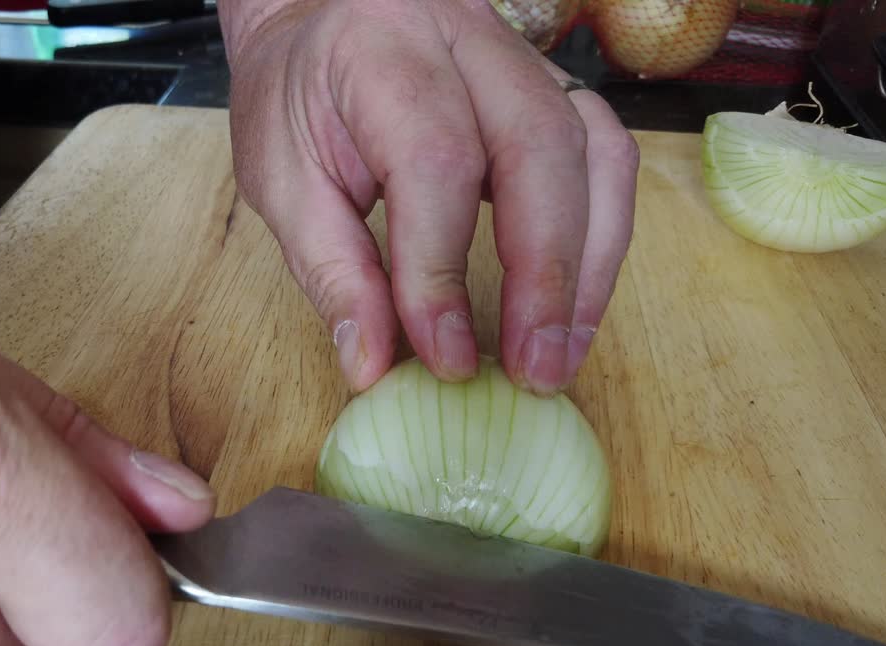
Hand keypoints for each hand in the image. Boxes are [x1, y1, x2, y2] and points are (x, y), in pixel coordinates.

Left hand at [221, 0, 638, 394]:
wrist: (318, 21)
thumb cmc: (293, 99)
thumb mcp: (280, 181)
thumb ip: (329, 271)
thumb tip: (372, 364)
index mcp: (380, 50)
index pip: (434, 162)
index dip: (443, 271)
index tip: (444, 358)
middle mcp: (465, 37)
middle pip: (540, 148)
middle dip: (547, 274)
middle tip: (535, 371)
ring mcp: (521, 56)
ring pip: (594, 149)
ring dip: (590, 263)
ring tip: (562, 352)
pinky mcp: (553, 86)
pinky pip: (605, 152)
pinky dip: (601, 232)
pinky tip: (575, 300)